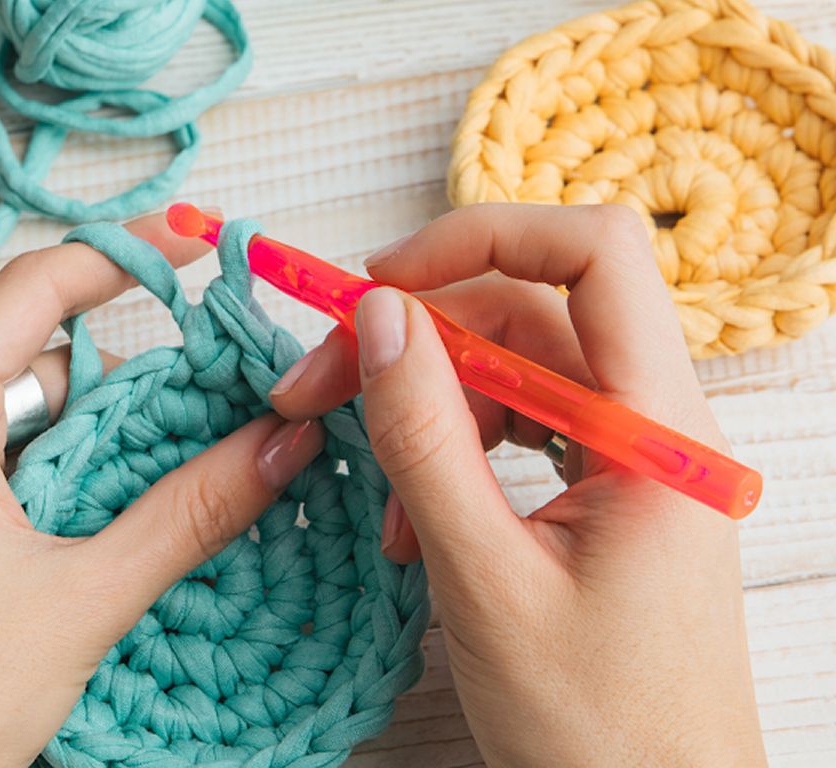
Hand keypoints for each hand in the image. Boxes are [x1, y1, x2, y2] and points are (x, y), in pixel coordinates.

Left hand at [0, 213, 324, 766]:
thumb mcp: (87, 595)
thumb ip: (192, 511)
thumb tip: (286, 442)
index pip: (38, 286)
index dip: (125, 253)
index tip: (199, 247)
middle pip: (39, 347)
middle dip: (132, 360)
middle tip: (221, 382)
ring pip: (27, 405)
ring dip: (107, 422)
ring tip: (192, 451)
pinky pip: (7, 451)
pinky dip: (72, 460)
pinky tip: (128, 499)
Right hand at [271, 204, 766, 766]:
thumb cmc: (597, 725)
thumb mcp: (485, 578)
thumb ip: (426, 438)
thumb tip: (378, 317)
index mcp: (659, 428)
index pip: (593, 254)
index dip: (482, 237)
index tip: (381, 281)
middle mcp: (654, 421)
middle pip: (526, 314)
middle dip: (415, 340)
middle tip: (317, 387)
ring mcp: (629, 453)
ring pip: (511, 370)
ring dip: (426, 410)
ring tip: (380, 496)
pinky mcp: (602, 485)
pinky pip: (516, 428)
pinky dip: (452, 453)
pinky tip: (415, 517)